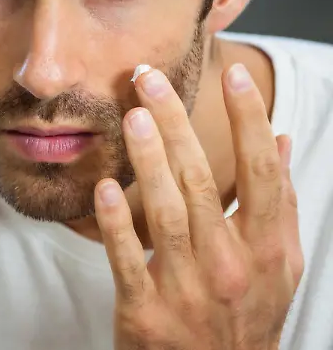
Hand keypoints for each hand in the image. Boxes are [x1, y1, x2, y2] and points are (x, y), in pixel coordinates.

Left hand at [94, 63, 302, 349]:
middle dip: (177, 124)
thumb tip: (282, 139)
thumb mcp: (278, 263)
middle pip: (204, 181)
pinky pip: (129, 260)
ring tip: (133, 115)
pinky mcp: (146, 312)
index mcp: (267, 249)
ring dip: (148, 160)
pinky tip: (104, 186)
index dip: (249, 121)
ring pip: (168, 213)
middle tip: (148, 78)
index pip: (262, 173)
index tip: (232, 75)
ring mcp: (188, 289)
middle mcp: (232, 265)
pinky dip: (118, 224)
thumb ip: (278, 203)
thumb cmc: (246, 313)